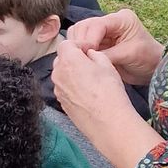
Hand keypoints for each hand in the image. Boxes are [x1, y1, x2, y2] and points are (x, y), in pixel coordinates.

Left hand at [52, 37, 157, 167]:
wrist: (108, 122)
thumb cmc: (109, 92)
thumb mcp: (107, 65)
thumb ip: (95, 55)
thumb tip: (89, 54)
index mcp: (68, 60)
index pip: (66, 44)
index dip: (78, 45)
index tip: (88, 49)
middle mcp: (58, 74)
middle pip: (61, 59)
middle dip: (73, 58)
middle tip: (90, 64)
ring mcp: (58, 90)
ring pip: (62, 75)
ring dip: (72, 73)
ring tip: (90, 80)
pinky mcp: (61, 103)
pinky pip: (64, 88)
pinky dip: (72, 87)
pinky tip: (87, 93)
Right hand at [65, 6, 163, 84]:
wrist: (152, 69)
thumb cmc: (147, 59)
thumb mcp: (129, 54)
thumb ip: (108, 55)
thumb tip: (86, 58)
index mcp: (121, 19)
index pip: (97, 24)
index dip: (88, 39)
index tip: (86, 53)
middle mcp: (110, 22)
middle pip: (84, 26)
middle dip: (80, 42)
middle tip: (79, 58)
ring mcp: (102, 32)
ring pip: (79, 33)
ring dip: (76, 46)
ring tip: (79, 60)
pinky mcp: (97, 42)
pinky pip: (81, 44)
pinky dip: (78, 51)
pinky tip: (80, 61)